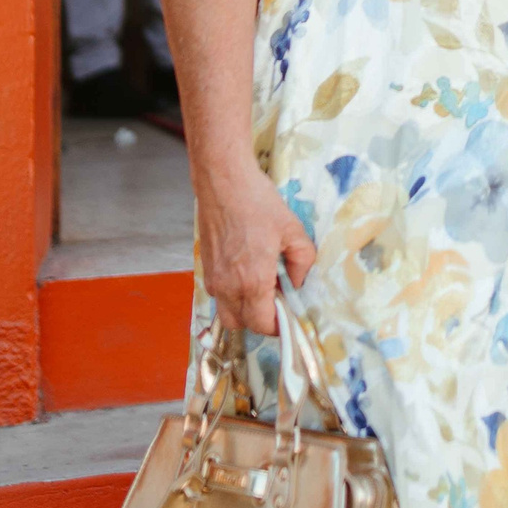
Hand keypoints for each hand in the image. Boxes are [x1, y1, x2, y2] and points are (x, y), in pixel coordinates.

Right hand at [198, 167, 317, 334]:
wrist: (223, 182)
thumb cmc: (258, 203)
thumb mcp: (292, 230)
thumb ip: (302, 262)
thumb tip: (298, 282)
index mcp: (252, 282)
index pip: (263, 325)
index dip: (279, 325)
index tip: (289, 312)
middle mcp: (228, 287)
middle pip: (243, 325)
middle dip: (261, 319)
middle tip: (277, 298)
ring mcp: (213, 278)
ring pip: (227, 312)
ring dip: (244, 308)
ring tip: (261, 284)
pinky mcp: (204, 267)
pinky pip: (218, 294)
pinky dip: (232, 294)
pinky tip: (246, 270)